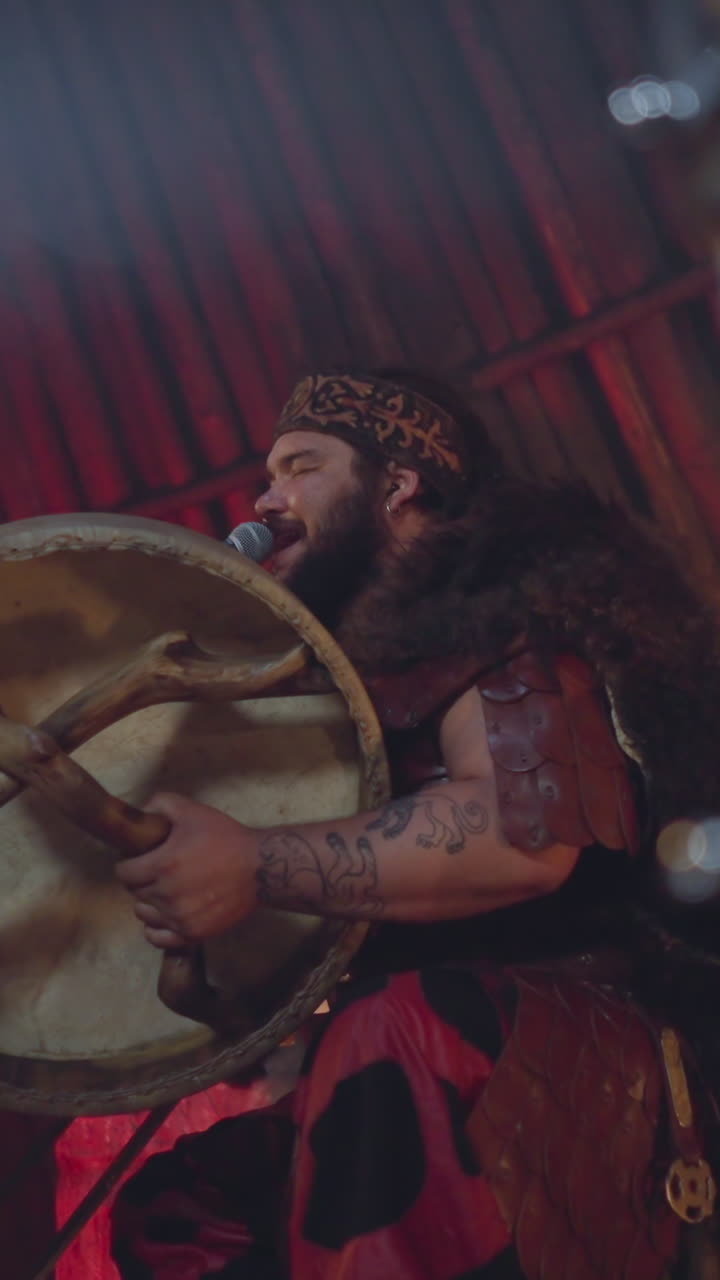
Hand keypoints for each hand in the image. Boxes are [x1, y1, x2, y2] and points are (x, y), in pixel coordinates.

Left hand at [115, 792, 258, 947]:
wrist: (261, 868)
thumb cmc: (227, 839)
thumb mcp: (194, 812)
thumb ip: (162, 804)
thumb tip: (142, 811)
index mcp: (163, 864)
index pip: (124, 873)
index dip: (127, 864)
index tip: (137, 859)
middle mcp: (167, 894)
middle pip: (135, 892)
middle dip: (140, 880)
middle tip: (153, 872)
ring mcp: (180, 917)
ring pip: (144, 914)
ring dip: (147, 902)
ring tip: (161, 892)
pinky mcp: (193, 933)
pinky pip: (159, 938)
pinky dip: (155, 929)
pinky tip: (162, 916)